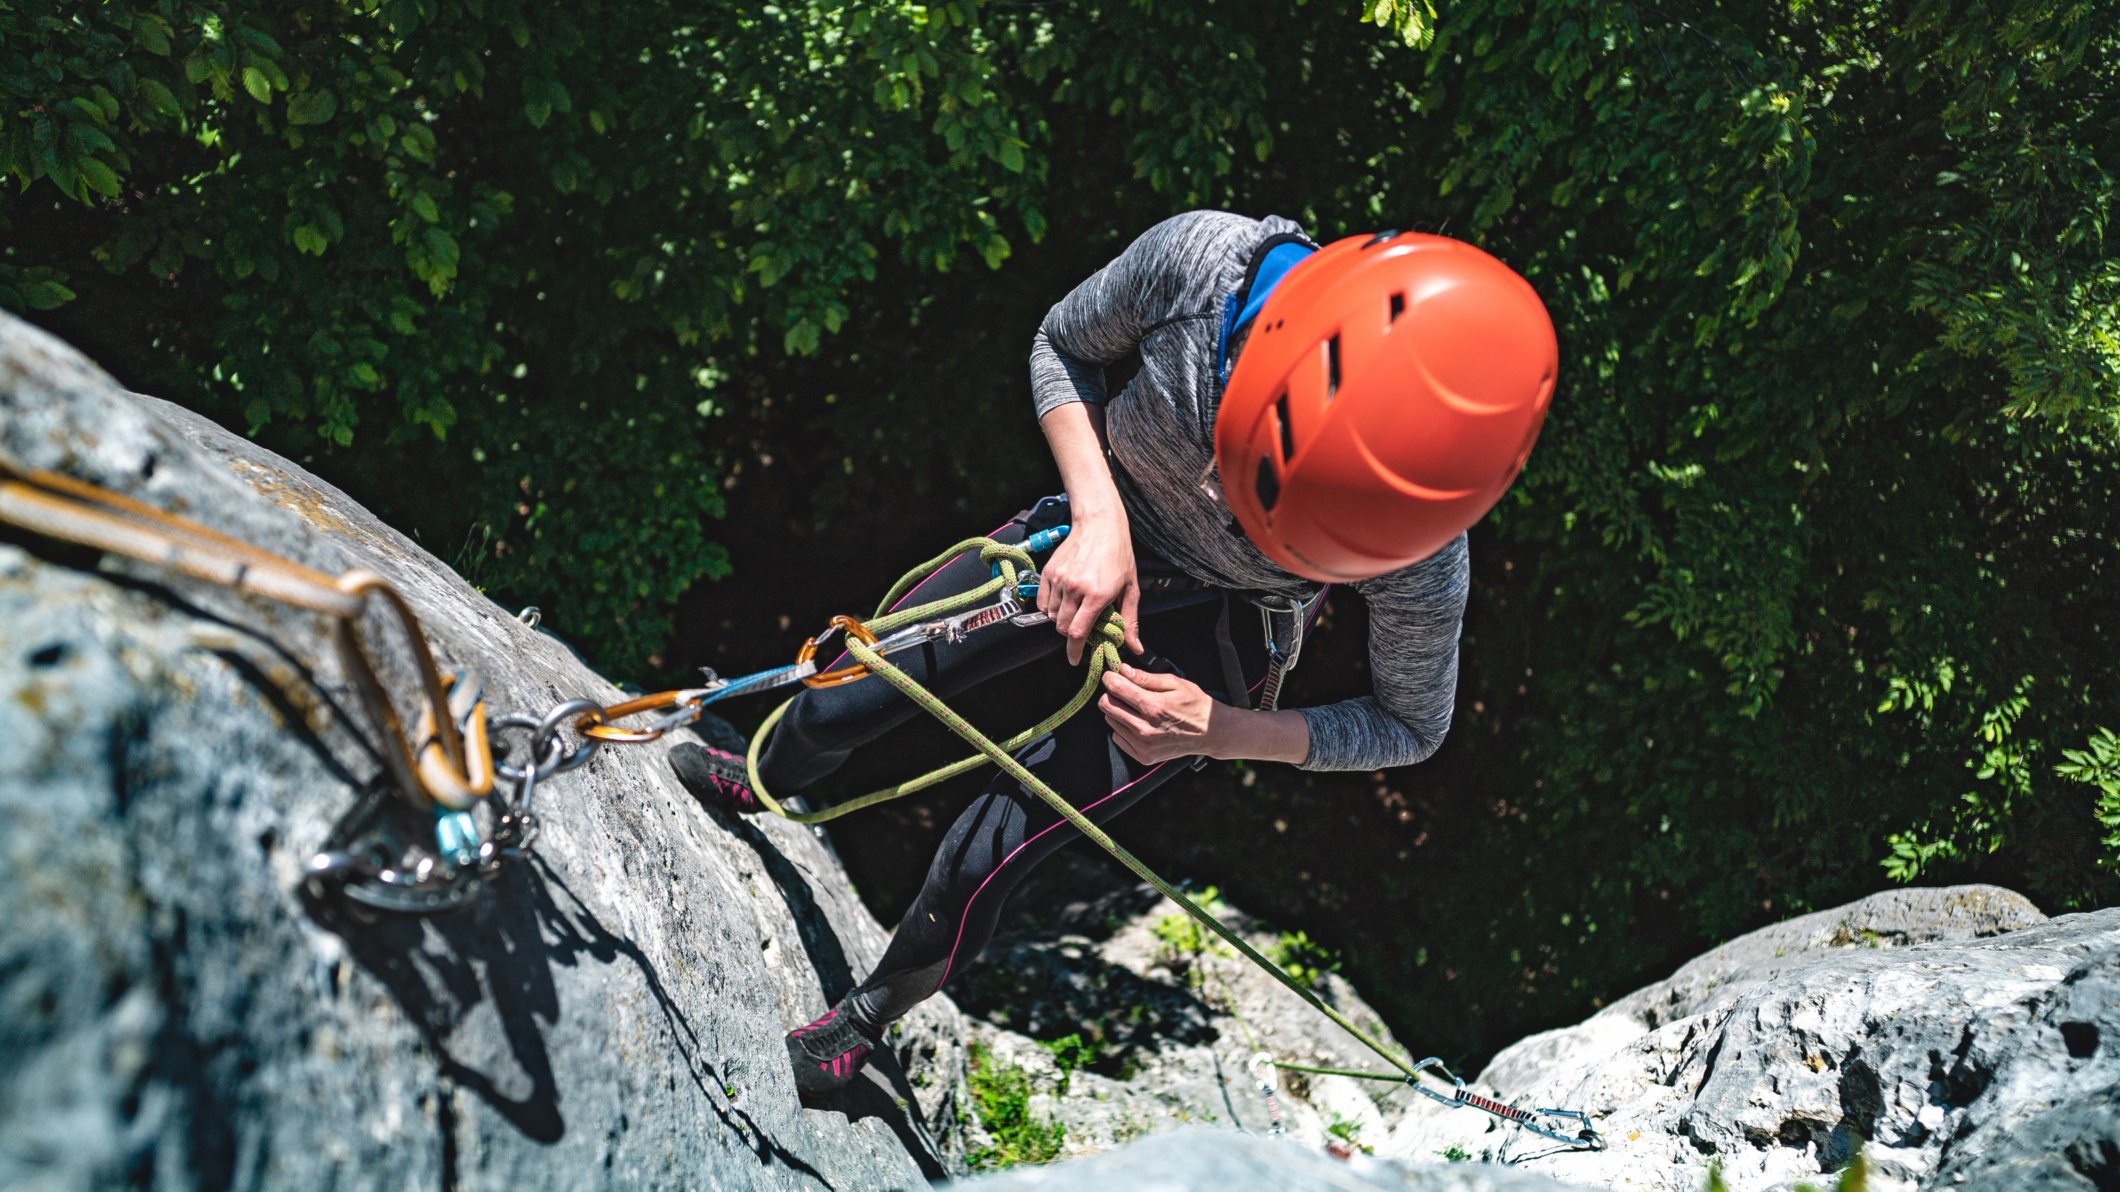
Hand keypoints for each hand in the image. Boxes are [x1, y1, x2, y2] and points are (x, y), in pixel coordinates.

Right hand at [1036, 512, 1144, 664]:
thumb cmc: (1119, 554)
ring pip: (1052, 615)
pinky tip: (1064, 601)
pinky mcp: (1048, 572)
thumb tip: (1135, 648)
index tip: (1075, 660)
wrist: (1099, 524)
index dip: (1075, 651)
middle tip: (1082, 630)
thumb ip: (1130, 621)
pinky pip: (1043, 602)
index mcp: (1096, 595)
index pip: (1077, 633)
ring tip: (1076, 611)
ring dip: (1062, 620)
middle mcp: (1074, 588)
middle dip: (1071, 635)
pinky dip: (1051, 607)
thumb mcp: (1130, 588)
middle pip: (1062, 628)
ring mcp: (1059, 580)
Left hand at [1099, 663, 1226, 764]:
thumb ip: (1146, 677)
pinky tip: (1140, 723)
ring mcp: (1144, 746)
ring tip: (1137, 708)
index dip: (1110, 678)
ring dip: (1118, 711)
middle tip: (1125, 690)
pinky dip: (1124, 728)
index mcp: (1154, 707)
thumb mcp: (1175, 683)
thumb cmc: (1195, 705)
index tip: (1113, 675)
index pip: (1116, 689)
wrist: (1211, 733)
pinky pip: (1118, 737)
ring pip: (1110, 721)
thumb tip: (1123, 670)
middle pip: (1106, 706)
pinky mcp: (1143, 756)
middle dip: (1112, 694)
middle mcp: (1145, 729)